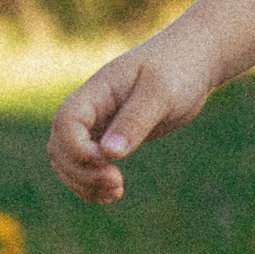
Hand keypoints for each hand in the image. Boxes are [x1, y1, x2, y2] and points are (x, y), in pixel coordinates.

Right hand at [47, 43, 212, 203]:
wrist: (194, 60)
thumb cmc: (179, 68)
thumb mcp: (161, 92)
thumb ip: (135, 120)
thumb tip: (109, 153)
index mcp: (97, 90)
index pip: (66, 123)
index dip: (79, 150)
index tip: (110, 162)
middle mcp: (91, 107)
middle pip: (60, 146)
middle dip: (81, 172)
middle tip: (117, 184)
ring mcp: (98, 122)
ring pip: (67, 159)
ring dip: (83, 182)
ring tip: (115, 193)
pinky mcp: (111, 136)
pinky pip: (87, 163)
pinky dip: (92, 181)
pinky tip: (114, 192)